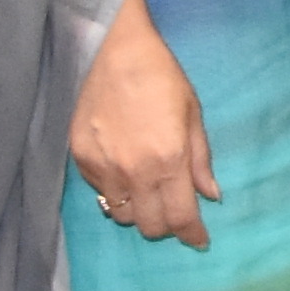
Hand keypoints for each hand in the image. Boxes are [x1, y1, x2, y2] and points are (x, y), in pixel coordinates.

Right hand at [70, 0, 219, 247]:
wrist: (114, 51)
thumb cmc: (162, 78)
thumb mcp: (193, 116)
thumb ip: (200, 161)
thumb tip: (210, 196)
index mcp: (168, 161)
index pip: (180, 218)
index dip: (192, 235)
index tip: (199, 239)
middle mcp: (134, 172)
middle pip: (149, 226)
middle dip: (166, 224)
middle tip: (173, 208)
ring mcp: (103, 168)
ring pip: (121, 215)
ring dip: (138, 210)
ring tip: (146, 189)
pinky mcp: (79, 159)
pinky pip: (100, 193)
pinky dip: (114, 191)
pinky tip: (123, 170)